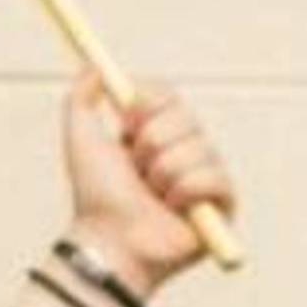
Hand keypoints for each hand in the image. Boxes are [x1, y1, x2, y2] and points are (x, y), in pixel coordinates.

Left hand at [61, 80, 236, 282]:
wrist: (109, 239)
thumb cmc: (95, 196)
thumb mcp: (81, 138)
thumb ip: (81, 98)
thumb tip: (94, 66)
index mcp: (158, 131)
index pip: (167, 95)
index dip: (147, 104)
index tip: (124, 123)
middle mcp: (187, 149)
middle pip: (185, 116)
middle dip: (150, 143)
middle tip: (136, 169)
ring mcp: (209, 175)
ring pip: (196, 147)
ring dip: (163, 173)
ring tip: (152, 196)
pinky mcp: (226, 203)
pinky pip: (213, 176)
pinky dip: (184, 191)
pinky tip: (172, 210)